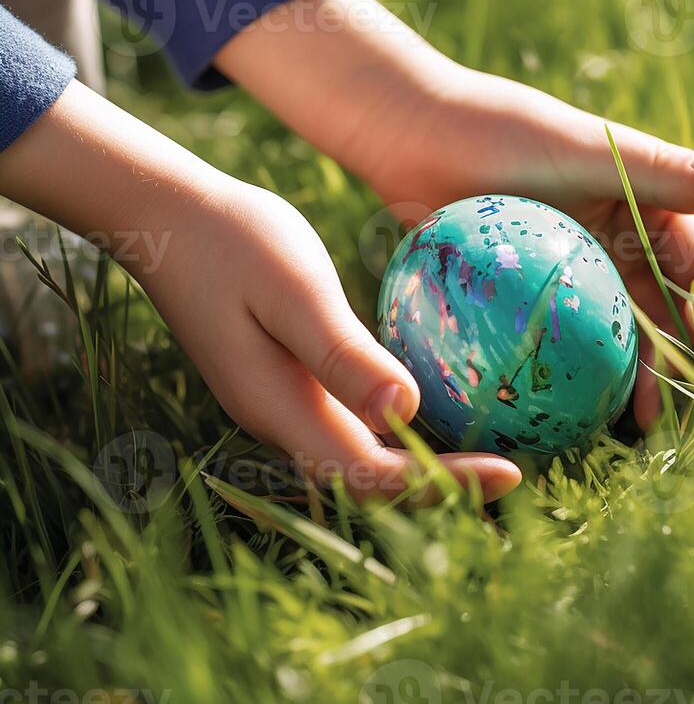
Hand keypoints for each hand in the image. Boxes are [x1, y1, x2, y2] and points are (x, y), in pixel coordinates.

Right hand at [0, 81, 521, 504]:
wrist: (171, 219)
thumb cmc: (236, 242)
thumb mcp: (297, 290)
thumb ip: (344, 356)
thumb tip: (408, 413)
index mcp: (283, 407)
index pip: (374, 475)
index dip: (443, 483)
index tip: (511, 470)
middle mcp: (281, 420)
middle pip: (370, 479)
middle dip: (441, 483)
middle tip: (512, 468)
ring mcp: (280, 403)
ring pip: (360, 456)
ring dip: (422, 461)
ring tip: (487, 446)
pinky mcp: (286, 380)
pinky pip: (350, 422)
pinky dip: (397, 426)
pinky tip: (433, 401)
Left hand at [217, 0, 693, 429]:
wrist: (417, 140)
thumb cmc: (503, 132)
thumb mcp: (586, 151)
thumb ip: (659, 171)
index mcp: (647, 211)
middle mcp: (619, 249)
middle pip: (666, 315)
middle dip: (676, 364)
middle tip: (662, 408)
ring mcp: (576, 279)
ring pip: (619, 340)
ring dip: (632, 382)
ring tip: (629, 425)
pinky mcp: (533, 302)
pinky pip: (565, 346)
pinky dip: (576, 378)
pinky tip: (572, 412)